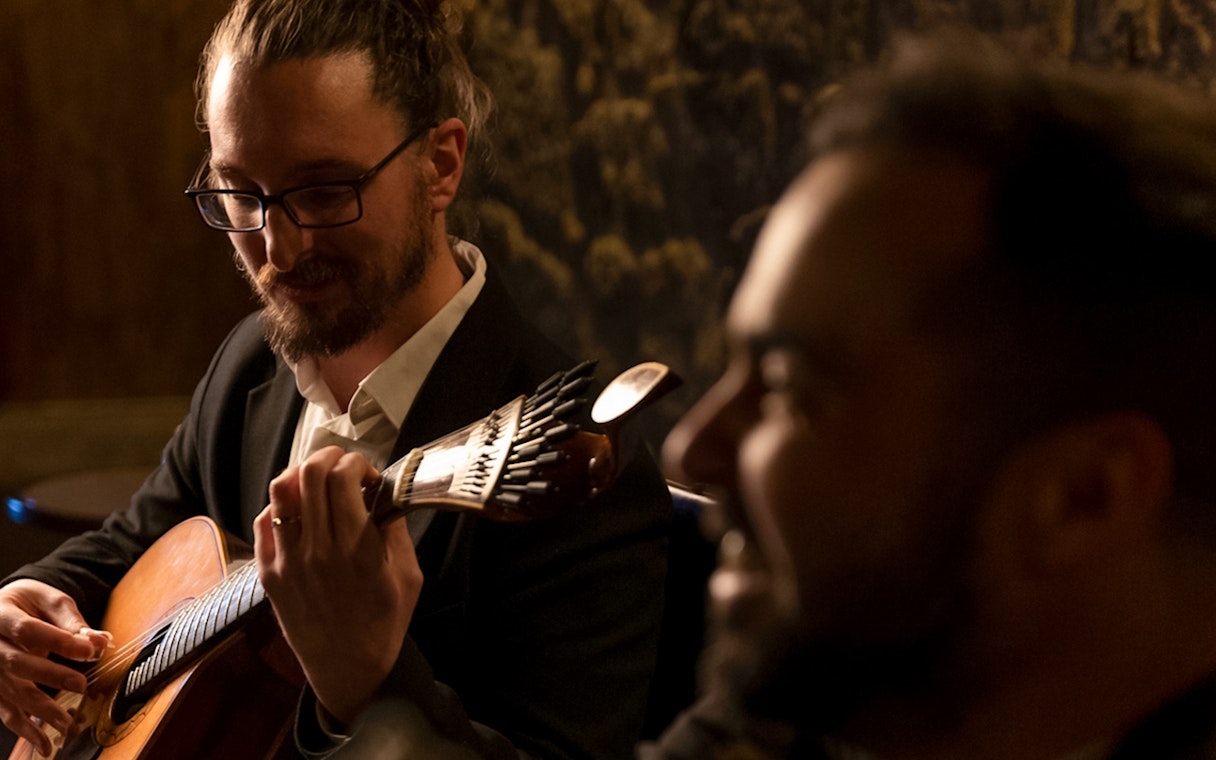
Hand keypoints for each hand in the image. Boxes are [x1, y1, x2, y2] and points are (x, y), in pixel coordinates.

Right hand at [0, 579, 109, 755]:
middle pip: (17, 663)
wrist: (1, 610)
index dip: (60, 641)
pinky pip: (6, 712)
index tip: (90, 650)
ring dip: (41, 710)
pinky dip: (26, 730)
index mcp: (1, 614)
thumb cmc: (28, 604)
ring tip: (68, 724)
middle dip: (51, 676)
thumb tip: (101, 641)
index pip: (28, 630)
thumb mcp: (48, 601)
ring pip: (12, 692)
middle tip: (81, 684)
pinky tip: (45, 743)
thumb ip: (72, 621)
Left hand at [253, 446, 423, 724]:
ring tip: (319, 483)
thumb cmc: (384, 622)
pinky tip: (301, 512)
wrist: (348, 669)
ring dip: (302, 474)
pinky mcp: (268, 573)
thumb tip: (385, 493)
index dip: (357, 463)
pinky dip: (283, 505)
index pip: (342, 476)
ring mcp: (287, 560)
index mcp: (356, 549)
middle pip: (309, 473)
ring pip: (280, 490)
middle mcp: (317, 549)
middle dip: (330, 457)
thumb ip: (396, 529)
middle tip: (345, 468)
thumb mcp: (408, 575)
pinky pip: (265, 520)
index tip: (368, 476)